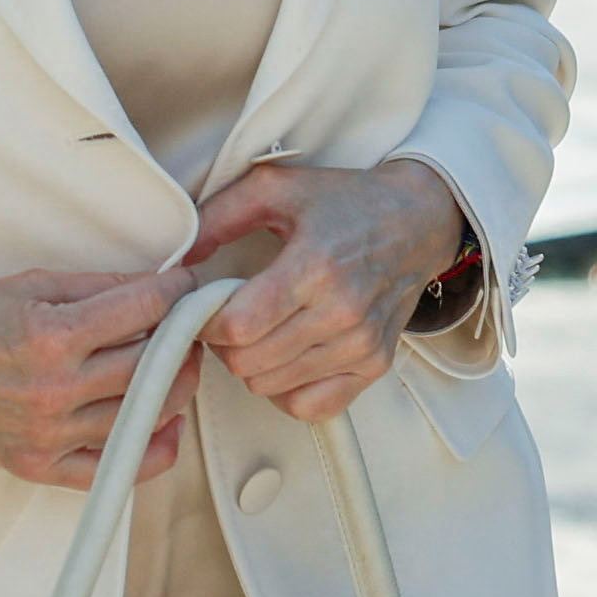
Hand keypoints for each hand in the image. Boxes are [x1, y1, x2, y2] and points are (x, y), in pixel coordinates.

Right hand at [0, 269, 201, 490]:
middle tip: (188, 327)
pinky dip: (151, 450)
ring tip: (173, 367)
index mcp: (51, 336)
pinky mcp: (40, 464)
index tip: (187, 287)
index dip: (177, 293)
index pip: (144, 310)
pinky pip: (116, 469)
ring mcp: (49, 433)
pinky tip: (161, 426)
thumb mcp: (27, 286)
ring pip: (145, 416)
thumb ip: (96, 287)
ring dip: (174, 389)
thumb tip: (153, 287)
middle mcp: (55, 388)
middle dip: (184, 341)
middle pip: (155, 366)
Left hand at [185, 159, 472, 424]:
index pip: (239, 326)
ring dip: (252, 365)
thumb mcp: (278, 188)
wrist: (418, 222)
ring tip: (260, 331)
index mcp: (314, 266)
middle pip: (249, 362)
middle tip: (231, 317)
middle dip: (224, 343)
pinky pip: (310, 407)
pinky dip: (286, 391)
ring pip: (272, 386)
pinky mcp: (375, 366)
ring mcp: (362, 345)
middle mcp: (342, 312)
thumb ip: (219, 215)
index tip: (207, 306)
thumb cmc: (346, 203)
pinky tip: (284, 359)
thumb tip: (179, 261)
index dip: (207, 321)